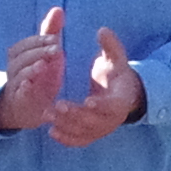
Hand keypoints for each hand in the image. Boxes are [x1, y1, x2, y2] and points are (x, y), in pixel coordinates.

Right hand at [0, 8, 69, 134]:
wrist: (27, 107)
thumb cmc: (38, 76)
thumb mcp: (46, 54)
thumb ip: (51, 33)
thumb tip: (58, 9)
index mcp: (19, 56)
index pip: (25, 44)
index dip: (39, 40)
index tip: (56, 38)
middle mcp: (14, 69)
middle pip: (21, 57)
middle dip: (38, 52)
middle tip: (57, 49)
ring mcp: (16, 85)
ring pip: (19, 74)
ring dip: (31, 68)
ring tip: (43, 65)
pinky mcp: (20, 101)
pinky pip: (19, 94)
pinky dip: (23, 89)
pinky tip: (30, 85)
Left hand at [39, 24, 142, 148]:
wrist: (124, 95)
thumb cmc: (117, 74)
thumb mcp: (116, 59)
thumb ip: (110, 46)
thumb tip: (102, 30)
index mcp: (121, 100)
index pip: (113, 106)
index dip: (101, 104)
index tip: (87, 100)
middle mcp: (113, 119)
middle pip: (95, 121)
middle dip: (75, 115)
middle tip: (56, 106)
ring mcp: (102, 129)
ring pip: (84, 132)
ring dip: (66, 125)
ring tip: (47, 114)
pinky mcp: (93, 135)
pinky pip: (80, 141)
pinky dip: (67, 139)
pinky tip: (51, 131)